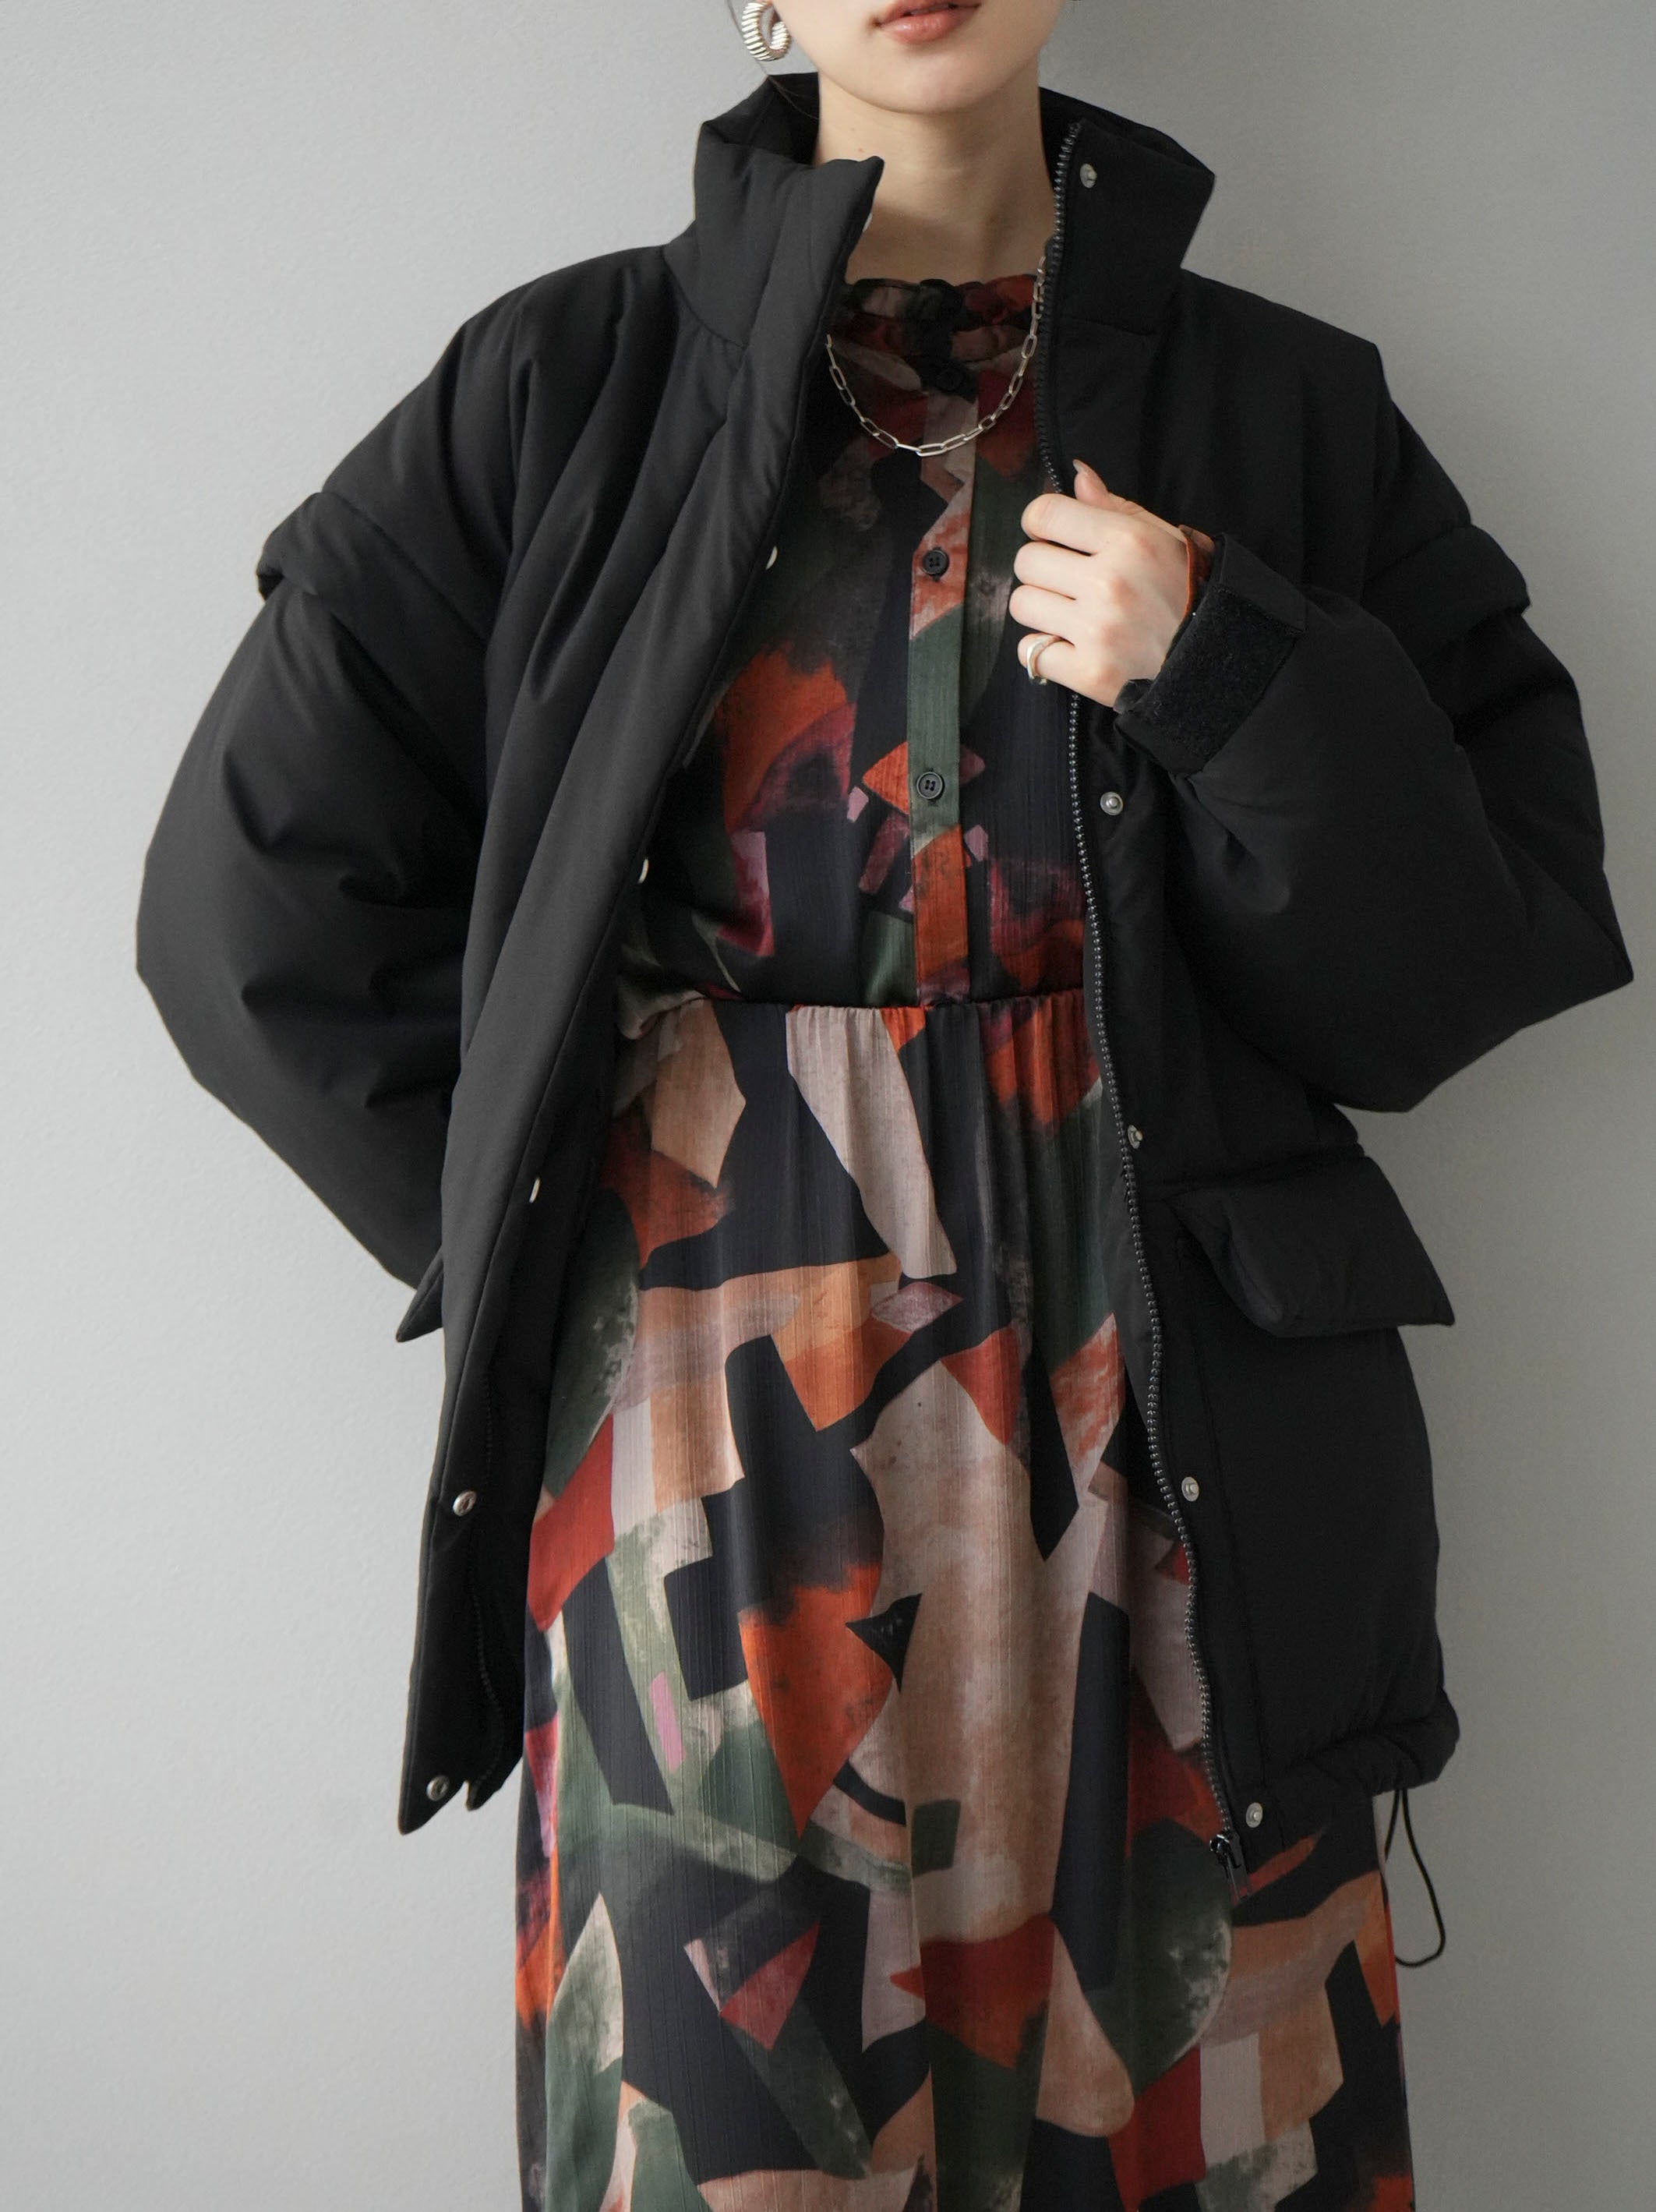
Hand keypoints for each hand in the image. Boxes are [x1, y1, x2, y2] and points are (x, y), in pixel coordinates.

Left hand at [1011, 460, 1191, 705]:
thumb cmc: (1193, 592)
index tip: (1050, 535)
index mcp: (1128, 541)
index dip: (1040, 522)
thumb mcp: (1166, 539)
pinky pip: (1031, 652)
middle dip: (1041, 568)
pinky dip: (1043, 651)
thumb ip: (1116, 508)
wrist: (1220, 660)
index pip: (1045, 514)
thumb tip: (1077, 474)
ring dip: (1040, 608)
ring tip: (1069, 614)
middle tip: (1067, 580)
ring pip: (1022, 604)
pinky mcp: (1089, 673)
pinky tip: (1071, 646)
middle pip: (1027, 561)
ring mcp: (1097, 631)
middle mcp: (1108, 583)